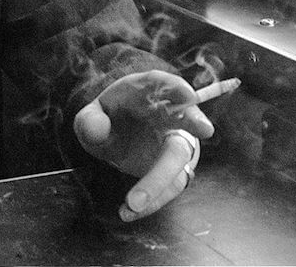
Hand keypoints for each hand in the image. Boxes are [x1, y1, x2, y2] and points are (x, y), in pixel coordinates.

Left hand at [73, 70, 217, 222]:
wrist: (120, 136)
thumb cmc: (112, 119)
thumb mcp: (93, 116)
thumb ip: (90, 120)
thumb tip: (98, 131)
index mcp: (149, 92)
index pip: (166, 84)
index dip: (178, 88)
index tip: (187, 94)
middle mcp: (170, 115)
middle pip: (186, 117)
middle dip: (194, 121)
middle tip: (205, 128)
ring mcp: (176, 142)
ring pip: (178, 158)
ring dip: (160, 181)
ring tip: (133, 204)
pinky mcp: (176, 169)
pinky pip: (171, 185)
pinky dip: (153, 199)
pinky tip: (130, 211)